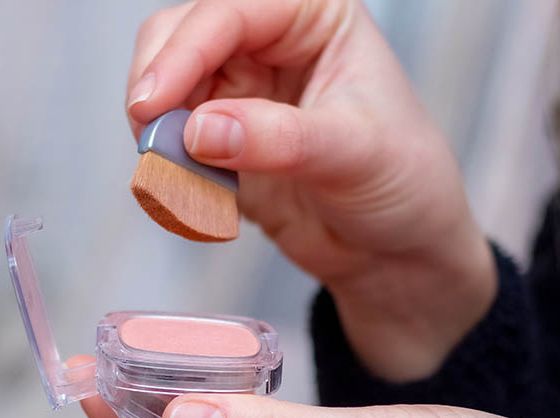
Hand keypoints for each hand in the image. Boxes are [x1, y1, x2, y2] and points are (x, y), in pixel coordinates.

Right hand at [126, 0, 496, 380]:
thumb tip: (201, 130)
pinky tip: (199, 201)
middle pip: (179, 37)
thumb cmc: (405, 181)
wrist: (397, 252)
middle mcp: (272, 45)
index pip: (231, 12)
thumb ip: (280, 138)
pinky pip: (173, 145)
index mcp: (314, 17)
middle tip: (153, 141)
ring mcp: (242, 94)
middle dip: (159, 87)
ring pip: (166, 90)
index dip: (184, 53)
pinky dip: (171, 170)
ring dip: (160, 134)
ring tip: (181, 179)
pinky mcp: (223, 144)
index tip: (154, 104)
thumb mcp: (355, 154)